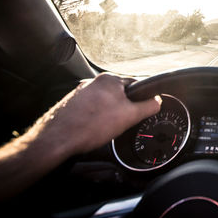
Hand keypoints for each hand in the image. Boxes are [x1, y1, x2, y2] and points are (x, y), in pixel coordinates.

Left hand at [32, 73, 161, 155]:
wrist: (58, 139)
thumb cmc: (91, 125)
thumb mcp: (130, 116)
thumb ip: (148, 106)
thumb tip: (158, 102)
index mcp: (110, 79)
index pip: (136, 85)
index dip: (142, 100)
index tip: (142, 112)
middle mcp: (94, 82)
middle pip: (120, 96)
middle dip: (123, 110)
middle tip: (122, 124)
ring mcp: (81, 93)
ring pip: (105, 105)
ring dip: (109, 116)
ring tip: (105, 129)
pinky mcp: (73, 105)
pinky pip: (92, 111)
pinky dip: (95, 120)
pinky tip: (93, 131)